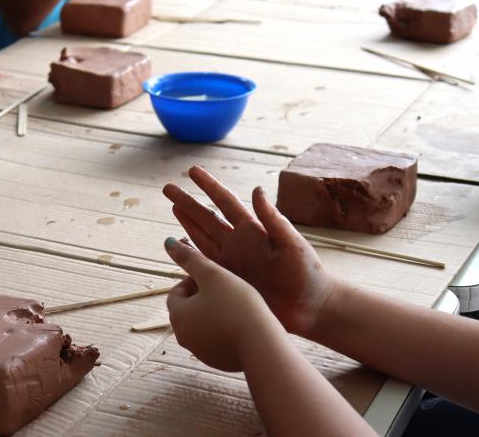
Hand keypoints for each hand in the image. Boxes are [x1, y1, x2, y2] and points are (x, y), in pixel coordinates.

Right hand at [162, 166, 333, 338]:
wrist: (310, 307)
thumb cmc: (307, 273)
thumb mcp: (292, 243)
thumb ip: (273, 219)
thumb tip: (256, 189)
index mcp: (253, 230)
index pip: (226, 202)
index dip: (209, 186)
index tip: (192, 171)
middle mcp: (239, 243)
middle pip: (207, 218)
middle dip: (187, 202)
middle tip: (167, 187)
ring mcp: (232, 262)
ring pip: (202, 238)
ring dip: (187, 224)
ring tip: (174, 207)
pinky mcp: (229, 281)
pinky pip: (204, 264)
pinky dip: (190, 255)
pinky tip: (180, 247)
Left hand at [165, 237, 282, 371]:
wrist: (262, 344)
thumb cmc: (237, 305)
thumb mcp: (213, 275)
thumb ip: (190, 258)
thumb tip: (168, 242)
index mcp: (177, 315)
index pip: (177, 292)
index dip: (195, 280)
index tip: (216, 277)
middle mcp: (183, 337)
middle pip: (189, 309)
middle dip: (205, 297)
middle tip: (227, 289)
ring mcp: (201, 352)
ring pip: (204, 325)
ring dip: (215, 313)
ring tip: (237, 304)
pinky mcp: (219, 362)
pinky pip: (218, 340)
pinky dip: (226, 330)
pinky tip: (244, 323)